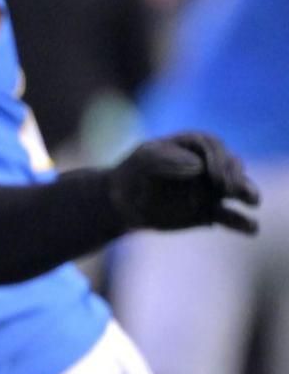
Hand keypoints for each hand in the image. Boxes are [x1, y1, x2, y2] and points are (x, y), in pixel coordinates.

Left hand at [107, 132, 260, 233]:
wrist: (121, 203)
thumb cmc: (131, 175)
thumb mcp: (142, 162)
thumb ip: (167, 159)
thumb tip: (198, 166)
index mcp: (191, 145)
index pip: (212, 145)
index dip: (215, 157)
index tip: (208, 172)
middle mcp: (208, 165)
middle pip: (231, 164)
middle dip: (233, 174)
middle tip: (226, 187)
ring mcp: (212, 189)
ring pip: (238, 188)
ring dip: (248, 192)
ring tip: (251, 201)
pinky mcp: (210, 212)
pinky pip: (231, 217)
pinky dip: (242, 222)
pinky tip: (251, 228)